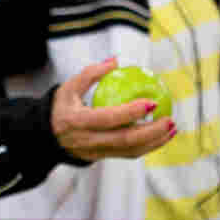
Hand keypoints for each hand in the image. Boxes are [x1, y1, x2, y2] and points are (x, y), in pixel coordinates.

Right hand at [51, 57, 176, 161]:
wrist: (48, 136)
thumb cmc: (61, 107)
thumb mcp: (68, 87)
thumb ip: (91, 73)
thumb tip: (115, 61)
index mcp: (78, 121)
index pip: (108, 119)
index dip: (131, 112)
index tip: (151, 102)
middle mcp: (88, 140)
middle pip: (125, 140)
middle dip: (152, 132)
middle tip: (170, 119)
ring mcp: (96, 152)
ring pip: (130, 150)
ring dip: (155, 141)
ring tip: (172, 128)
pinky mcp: (103, 157)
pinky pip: (128, 154)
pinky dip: (148, 147)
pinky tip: (161, 136)